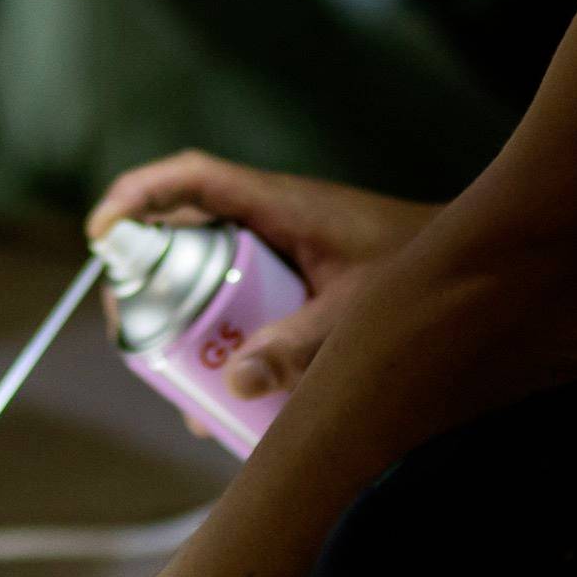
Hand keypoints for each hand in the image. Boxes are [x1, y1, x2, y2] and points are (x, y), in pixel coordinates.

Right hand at [82, 151, 433, 412]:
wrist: (477, 270)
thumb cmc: (425, 273)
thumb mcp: (357, 314)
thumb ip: (299, 348)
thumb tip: (231, 385)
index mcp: (281, 205)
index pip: (192, 178)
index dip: (138, 194)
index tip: (100, 233)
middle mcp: (271, 220)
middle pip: (183, 233)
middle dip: (146, 279)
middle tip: (128, 330)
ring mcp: (280, 249)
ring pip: (206, 272)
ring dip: (184, 319)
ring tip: (177, 380)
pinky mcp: (293, 280)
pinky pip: (238, 299)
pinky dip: (224, 339)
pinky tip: (228, 397)